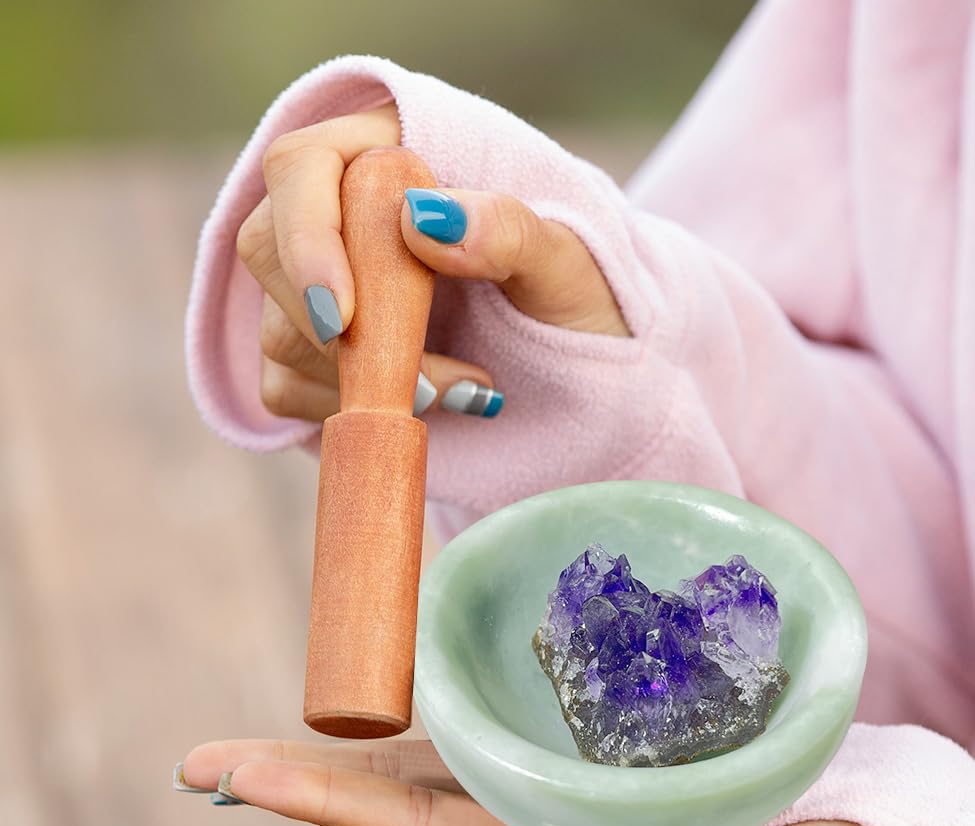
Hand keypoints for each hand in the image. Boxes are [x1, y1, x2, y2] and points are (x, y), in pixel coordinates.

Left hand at [178, 740, 903, 825]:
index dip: (329, 805)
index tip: (224, 775)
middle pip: (423, 805)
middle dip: (321, 782)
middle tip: (208, 761)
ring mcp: (607, 801)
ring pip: (473, 767)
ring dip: (384, 746)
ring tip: (300, 714)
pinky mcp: (649, 766)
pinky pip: (545, 729)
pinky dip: (484, 700)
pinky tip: (450, 669)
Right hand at [237, 105, 628, 423]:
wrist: (595, 363)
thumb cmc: (582, 295)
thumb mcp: (566, 262)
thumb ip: (505, 230)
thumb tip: (423, 219)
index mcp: (387, 156)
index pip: (301, 168)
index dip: (308, 239)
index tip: (348, 315)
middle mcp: (340, 213)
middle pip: (270, 251)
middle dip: (338, 332)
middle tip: (424, 384)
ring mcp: (325, 287)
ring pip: (280, 330)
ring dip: (361, 379)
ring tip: (462, 392)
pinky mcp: (320, 356)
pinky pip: (286, 388)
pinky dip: (349, 410)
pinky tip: (426, 410)